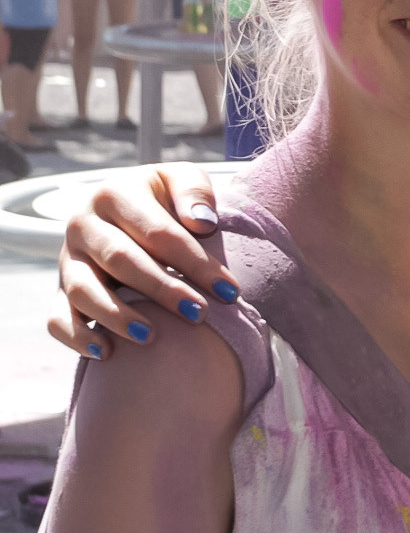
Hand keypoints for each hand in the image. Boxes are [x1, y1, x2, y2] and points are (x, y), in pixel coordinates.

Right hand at [48, 163, 237, 358]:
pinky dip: (76, 337)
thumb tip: (203, 223)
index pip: (158, 232)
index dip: (195, 263)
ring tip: (150, 337)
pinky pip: (57, 318)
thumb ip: (195, 192)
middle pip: (120, 260)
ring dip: (116, 316)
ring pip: (82, 290)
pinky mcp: (60, 290)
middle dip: (162, 290)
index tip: (229, 291)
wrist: (129, 209)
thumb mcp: (182, 180)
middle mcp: (83, 224)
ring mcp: (67, 259)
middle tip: (199, 314)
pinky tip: (105, 353)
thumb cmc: (166, 199)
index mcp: (114, 194)